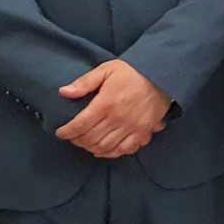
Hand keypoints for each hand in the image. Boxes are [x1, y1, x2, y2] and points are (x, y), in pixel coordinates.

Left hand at [56, 60, 171, 158]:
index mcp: (106, 103)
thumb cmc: (131, 72)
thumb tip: (63, 92)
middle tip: (73, 137)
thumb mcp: (107, 70)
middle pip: (90, 139)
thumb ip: (85, 82)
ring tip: (86, 143)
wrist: (162, 76)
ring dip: (91, 148)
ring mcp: (131, 128)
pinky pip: (124, 150)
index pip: (80, 125)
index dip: (66, 132)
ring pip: (105, 147)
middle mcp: (117, 119)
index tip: (60, 132)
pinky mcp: (142, 132)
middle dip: (77, 140)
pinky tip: (104, 149)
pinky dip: (111, 153)